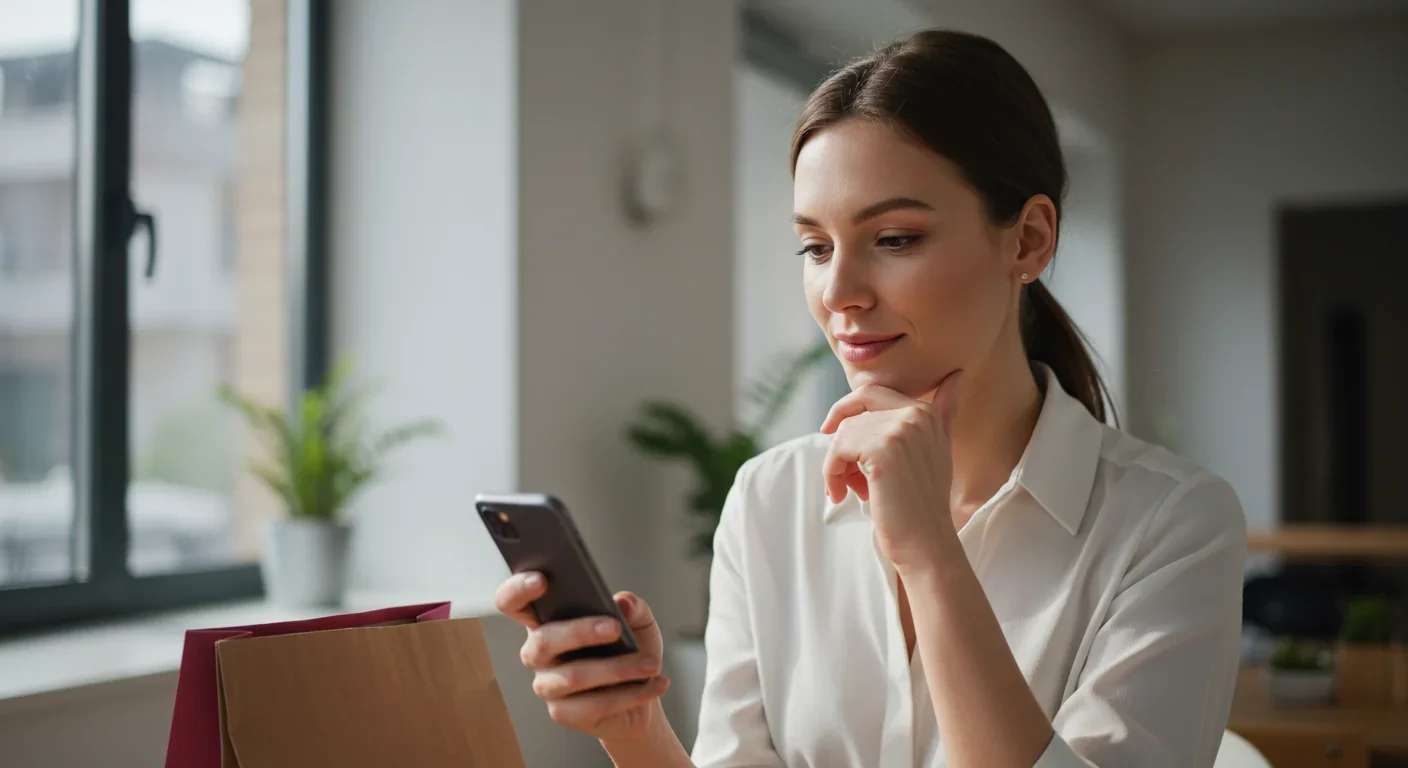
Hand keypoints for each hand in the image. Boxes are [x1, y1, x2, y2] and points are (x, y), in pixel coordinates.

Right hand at [494, 573, 668, 742]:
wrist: (642, 693)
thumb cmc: (631, 649)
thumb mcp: (639, 621)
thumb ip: (633, 605)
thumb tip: (621, 603)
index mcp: (546, 619)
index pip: (513, 602)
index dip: (518, 589)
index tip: (542, 579)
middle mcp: (537, 652)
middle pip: (543, 639)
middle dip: (580, 632)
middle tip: (616, 628)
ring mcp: (547, 684)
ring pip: (574, 675)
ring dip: (618, 668)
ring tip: (651, 662)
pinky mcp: (563, 713)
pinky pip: (595, 704)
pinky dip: (632, 693)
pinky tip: (657, 683)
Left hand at [820, 375, 961, 568]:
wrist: (926, 544)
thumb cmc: (921, 503)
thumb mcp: (936, 450)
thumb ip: (943, 413)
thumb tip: (955, 375)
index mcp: (925, 412)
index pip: (869, 393)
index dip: (849, 415)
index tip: (837, 438)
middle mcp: (915, 415)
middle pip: (854, 408)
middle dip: (841, 435)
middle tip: (837, 465)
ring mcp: (900, 431)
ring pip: (843, 432)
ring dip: (837, 463)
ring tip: (850, 489)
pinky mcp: (882, 452)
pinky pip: (837, 450)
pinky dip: (832, 473)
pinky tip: (841, 494)